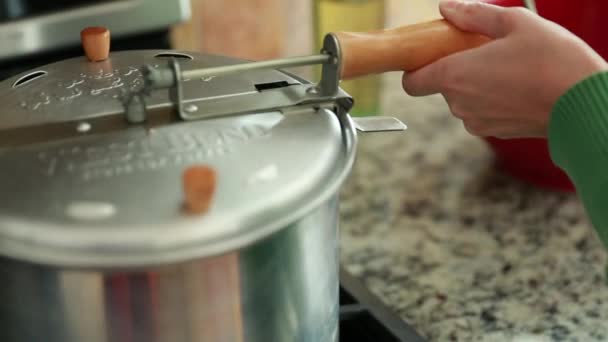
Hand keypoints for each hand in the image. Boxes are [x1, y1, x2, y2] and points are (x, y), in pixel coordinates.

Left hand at [402, 0, 607, 137]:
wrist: (583, 104)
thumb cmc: (552, 60)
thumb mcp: (516, 22)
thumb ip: (474, 15)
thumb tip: (447, 8)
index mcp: (454, 76)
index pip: (412, 82)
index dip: (416, 68)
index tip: (432, 56)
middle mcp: (458, 104)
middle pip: (442, 86)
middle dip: (458, 69)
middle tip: (487, 52)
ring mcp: (476, 122)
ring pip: (464, 99)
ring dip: (477, 84)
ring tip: (510, 68)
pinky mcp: (495, 133)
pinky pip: (483, 112)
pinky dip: (492, 100)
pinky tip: (519, 86)